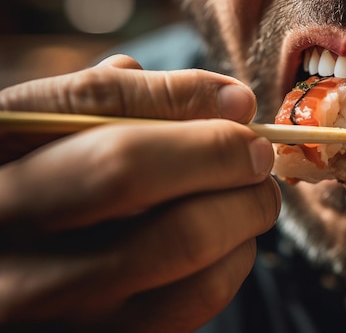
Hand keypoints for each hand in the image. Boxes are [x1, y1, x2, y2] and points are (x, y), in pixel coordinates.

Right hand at [0, 55, 280, 331]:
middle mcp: (5, 240)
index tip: (240, 105)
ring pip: (182, 247)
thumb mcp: (53, 134)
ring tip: (252, 196)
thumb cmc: (40, 187)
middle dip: (223, 158)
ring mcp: (47, 305)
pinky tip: (229, 243)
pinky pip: (194, 300)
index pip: (97, 118)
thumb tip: (234, 103)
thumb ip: (124, 103)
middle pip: (137, 181)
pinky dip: (234, 261)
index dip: (186, 103)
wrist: (10, 272)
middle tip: (257, 155)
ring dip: (243, 212)